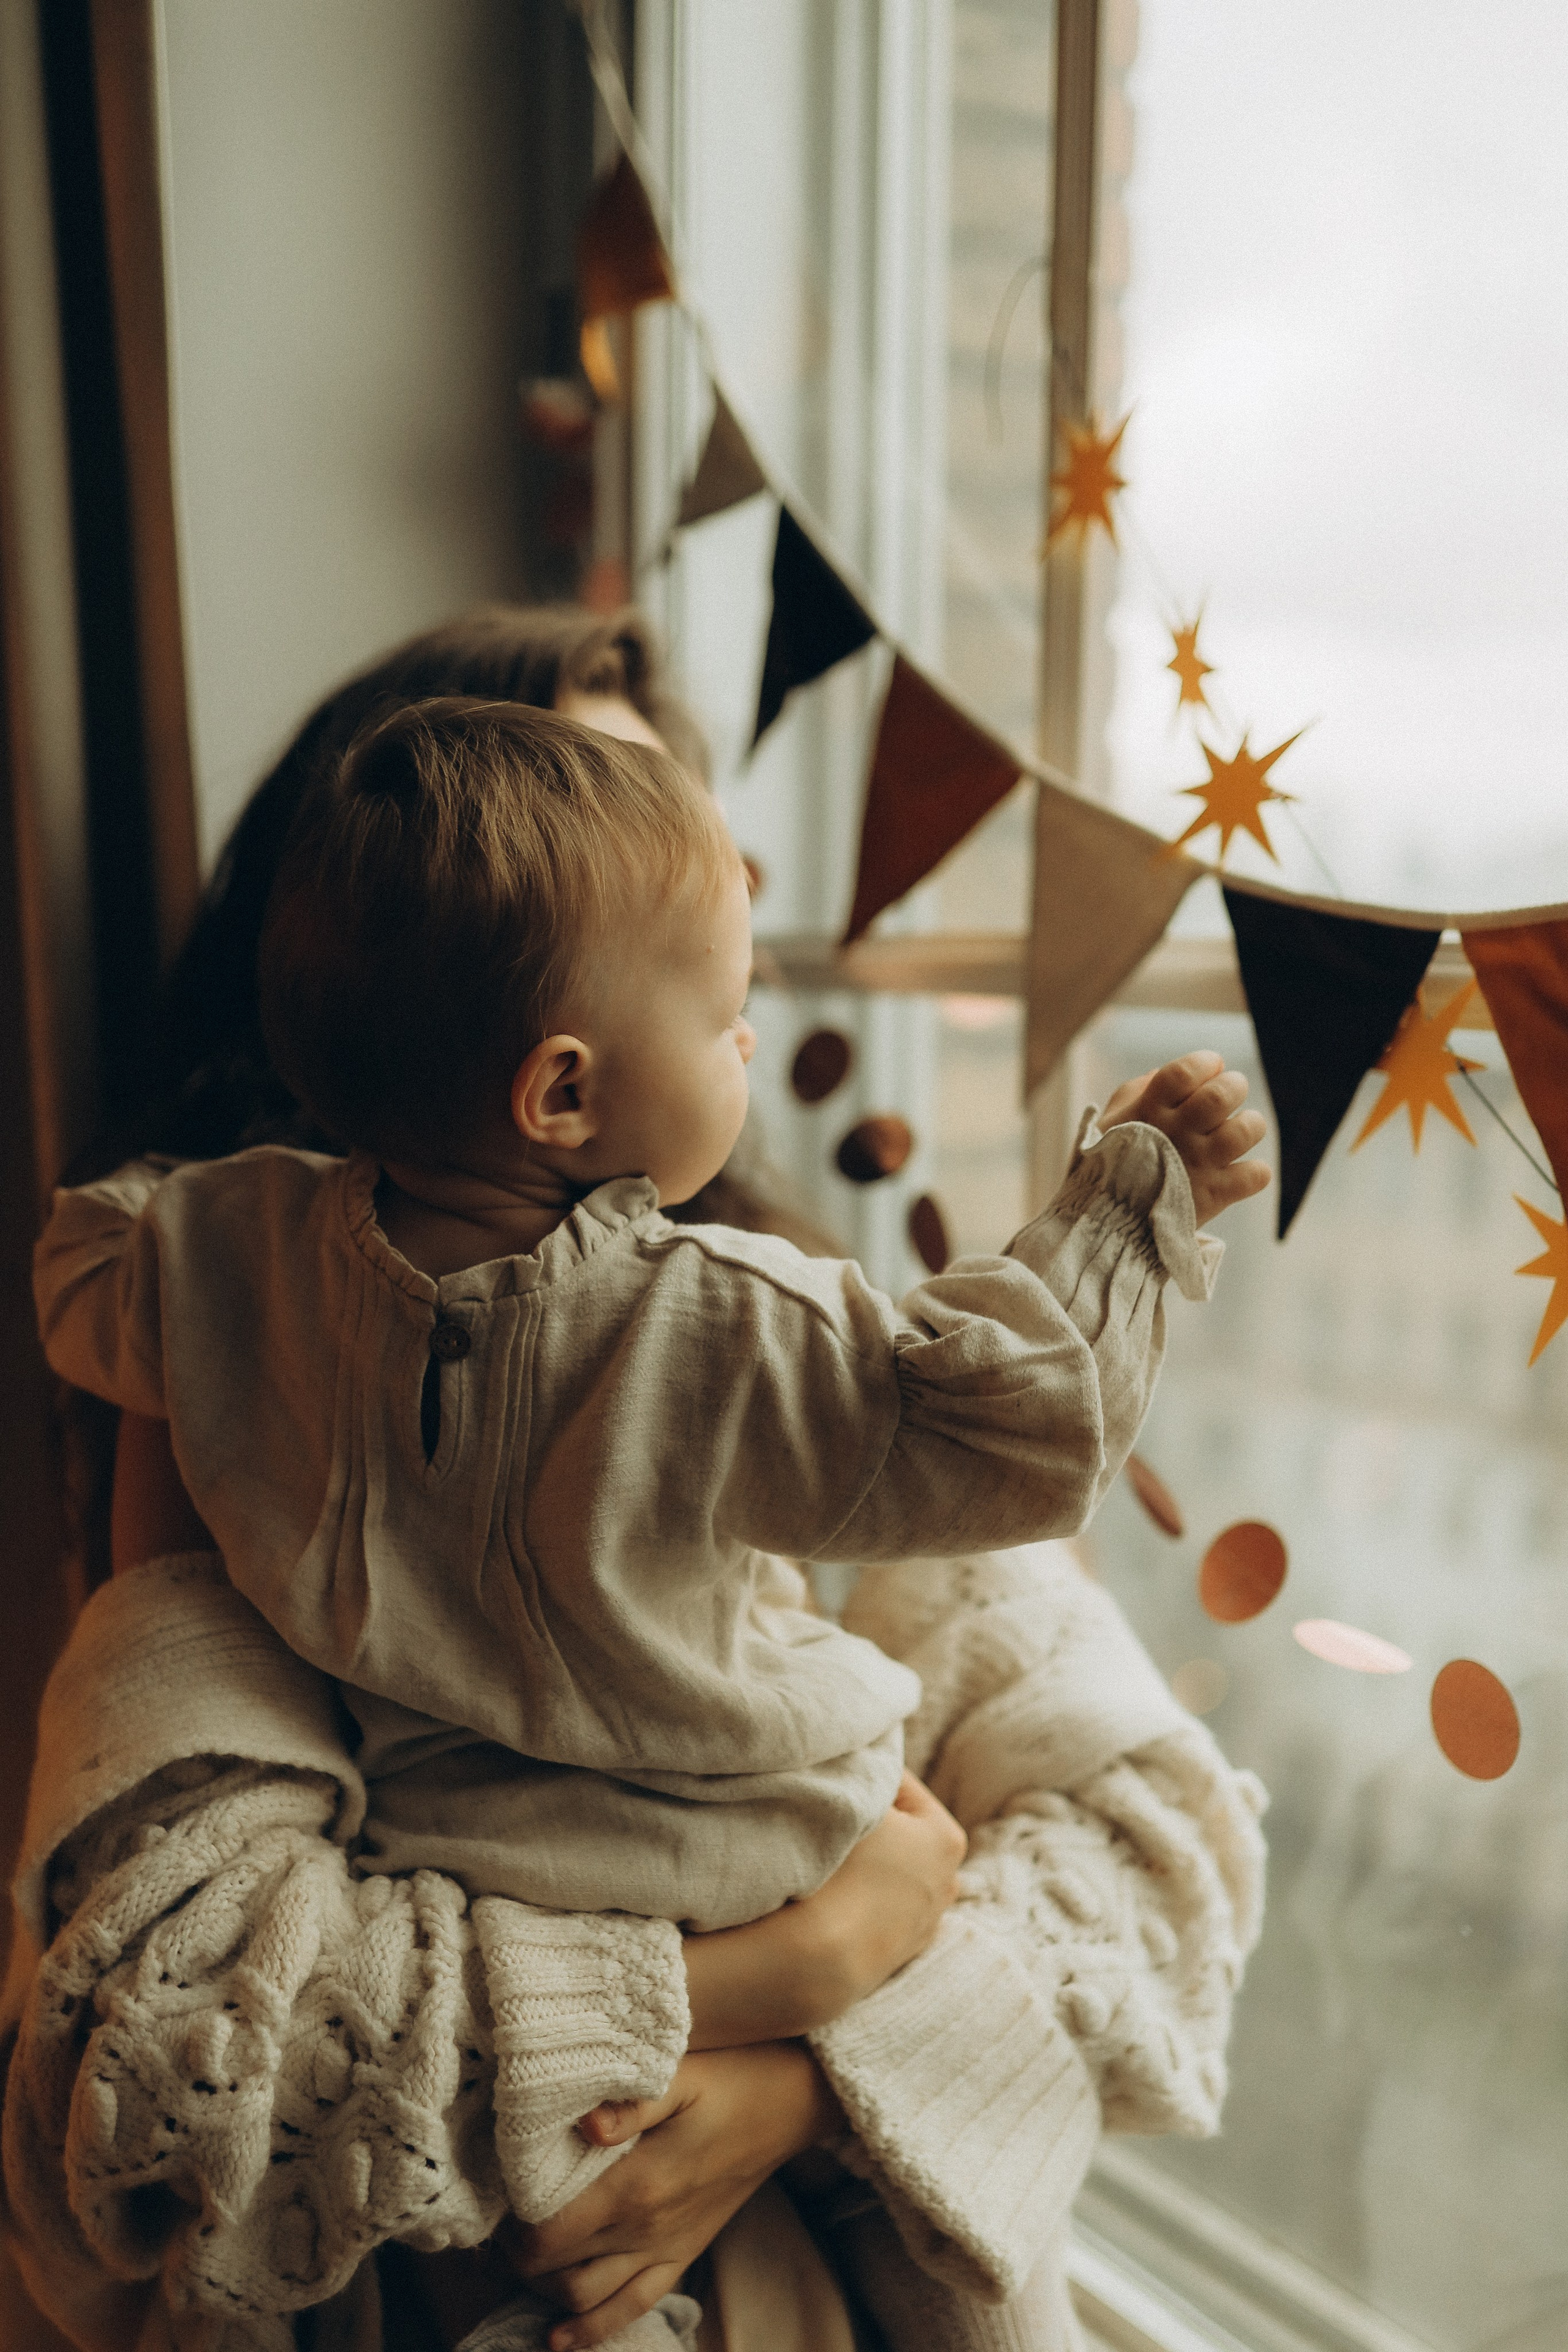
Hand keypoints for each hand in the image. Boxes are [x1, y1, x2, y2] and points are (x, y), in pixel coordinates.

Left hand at [507, 2044, 843, 2350]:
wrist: (791, 2101)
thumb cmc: (731, 2076)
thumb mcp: (682, 2073)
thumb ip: (631, 2101)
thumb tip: (584, 2126)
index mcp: (637, 2184)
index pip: (551, 2232)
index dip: (512, 2228)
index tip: (494, 2203)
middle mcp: (646, 2228)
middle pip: (558, 2271)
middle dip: (517, 2259)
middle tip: (495, 2228)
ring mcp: (666, 2248)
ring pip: (586, 2299)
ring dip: (545, 2290)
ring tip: (519, 2263)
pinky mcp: (682, 2255)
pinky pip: (633, 2307)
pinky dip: (593, 2330)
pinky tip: (559, 2337)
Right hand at [681, 1770, 965, 2048]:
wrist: (818, 1960)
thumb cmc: (838, 1871)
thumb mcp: (853, 1803)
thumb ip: (862, 1775)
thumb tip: (860, 1756)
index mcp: (946, 1838)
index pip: (899, 1784)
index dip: (861, 1773)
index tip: (832, 1771)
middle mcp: (948, 1881)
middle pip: (901, 1829)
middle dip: (869, 1818)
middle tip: (827, 1809)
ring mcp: (925, 1923)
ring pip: (891, 1869)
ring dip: (867, 1860)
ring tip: (825, 1852)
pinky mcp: (900, 1955)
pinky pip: (879, 1907)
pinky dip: (862, 1897)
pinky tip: (831, 1893)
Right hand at [1100, 1050, 1269, 1224]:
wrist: (1106, 1226)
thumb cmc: (1107, 1168)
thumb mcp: (1109, 1122)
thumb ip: (1135, 1093)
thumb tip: (1166, 1073)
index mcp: (1149, 1110)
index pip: (1186, 1071)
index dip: (1207, 1063)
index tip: (1212, 1067)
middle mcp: (1176, 1133)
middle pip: (1222, 1095)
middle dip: (1235, 1086)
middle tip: (1232, 1093)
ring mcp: (1197, 1164)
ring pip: (1244, 1131)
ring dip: (1251, 1124)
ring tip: (1242, 1129)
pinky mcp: (1213, 1195)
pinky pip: (1255, 1175)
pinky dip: (1255, 1172)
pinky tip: (1240, 1171)